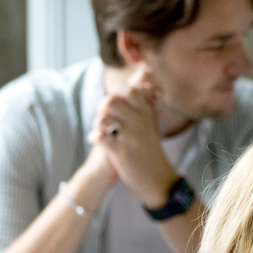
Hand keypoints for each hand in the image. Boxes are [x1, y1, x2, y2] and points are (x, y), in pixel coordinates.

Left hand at [88, 65, 178, 207]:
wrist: (157, 179)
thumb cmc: (151, 150)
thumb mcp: (152, 124)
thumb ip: (145, 102)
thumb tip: (144, 73)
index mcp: (148, 114)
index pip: (129, 90)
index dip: (117, 93)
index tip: (116, 103)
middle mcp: (141, 123)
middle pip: (110, 101)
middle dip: (102, 109)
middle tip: (105, 119)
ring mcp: (131, 138)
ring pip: (102, 118)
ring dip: (97, 124)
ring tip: (102, 131)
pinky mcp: (121, 153)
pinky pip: (99, 137)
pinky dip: (95, 138)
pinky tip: (99, 141)